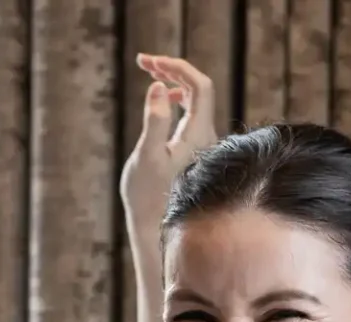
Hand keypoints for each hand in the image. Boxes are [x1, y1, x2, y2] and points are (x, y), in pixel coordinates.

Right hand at [120, 53, 219, 234]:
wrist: (157, 230)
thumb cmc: (148, 197)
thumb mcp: (147, 156)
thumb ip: (155, 120)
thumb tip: (158, 86)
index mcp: (199, 135)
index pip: (199, 85)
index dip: (177, 66)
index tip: (149, 62)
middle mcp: (206, 138)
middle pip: (198, 89)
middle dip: (173, 70)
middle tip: (144, 61)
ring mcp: (202, 145)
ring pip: (195, 102)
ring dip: (174, 83)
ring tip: (151, 75)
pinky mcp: (194, 153)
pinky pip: (191, 115)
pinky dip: (176, 101)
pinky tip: (163, 103)